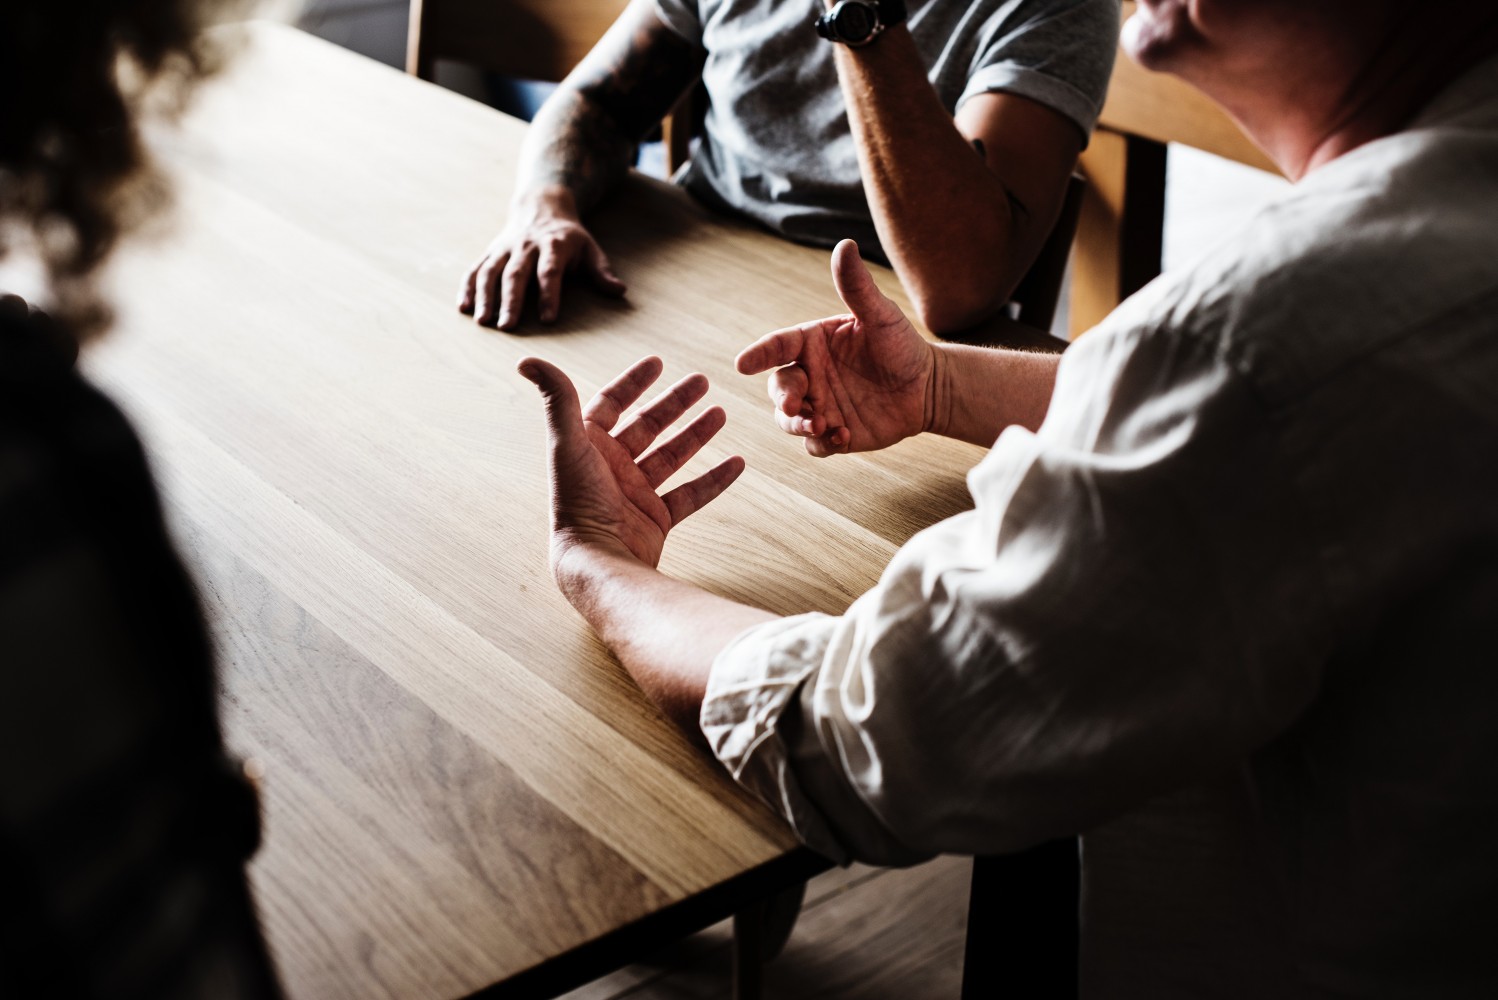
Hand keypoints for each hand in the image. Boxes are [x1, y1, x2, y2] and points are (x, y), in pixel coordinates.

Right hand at [460, 189, 626, 329]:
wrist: (541, 206)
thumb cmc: (569, 238)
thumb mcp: (590, 248)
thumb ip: (602, 271)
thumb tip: (619, 291)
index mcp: (553, 245)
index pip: (550, 271)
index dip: (550, 295)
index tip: (548, 319)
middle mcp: (526, 246)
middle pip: (516, 274)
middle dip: (511, 300)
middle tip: (507, 326)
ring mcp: (504, 249)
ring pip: (490, 271)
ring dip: (484, 296)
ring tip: (482, 322)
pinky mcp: (490, 252)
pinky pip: (475, 269)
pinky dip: (468, 287)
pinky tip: (463, 307)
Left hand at [518, 355, 743, 573]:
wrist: (597, 560)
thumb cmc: (577, 503)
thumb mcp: (567, 443)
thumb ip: (556, 398)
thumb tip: (527, 360)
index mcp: (588, 447)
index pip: (611, 404)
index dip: (633, 383)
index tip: (657, 362)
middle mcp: (611, 468)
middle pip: (647, 426)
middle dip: (674, 403)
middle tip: (702, 381)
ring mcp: (635, 494)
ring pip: (671, 456)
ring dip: (696, 434)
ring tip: (720, 413)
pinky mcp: (656, 520)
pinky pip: (690, 495)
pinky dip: (714, 480)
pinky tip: (737, 463)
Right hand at [735, 240, 933, 456]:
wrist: (928, 387)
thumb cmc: (902, 345)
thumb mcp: (880, 315)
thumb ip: (857, 286)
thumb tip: (845, 244)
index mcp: (811, 343)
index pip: (777, 346)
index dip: (758, 354)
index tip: (742, 364)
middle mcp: (809, 375)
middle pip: (778, 387)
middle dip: (782, 397)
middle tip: (795, 407)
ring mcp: (819, 406)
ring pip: (789, 419)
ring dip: (797, 424)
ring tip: (821, 426)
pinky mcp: (833, 433)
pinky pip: (814, 445)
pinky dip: (822, 443)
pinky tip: (843, 435)